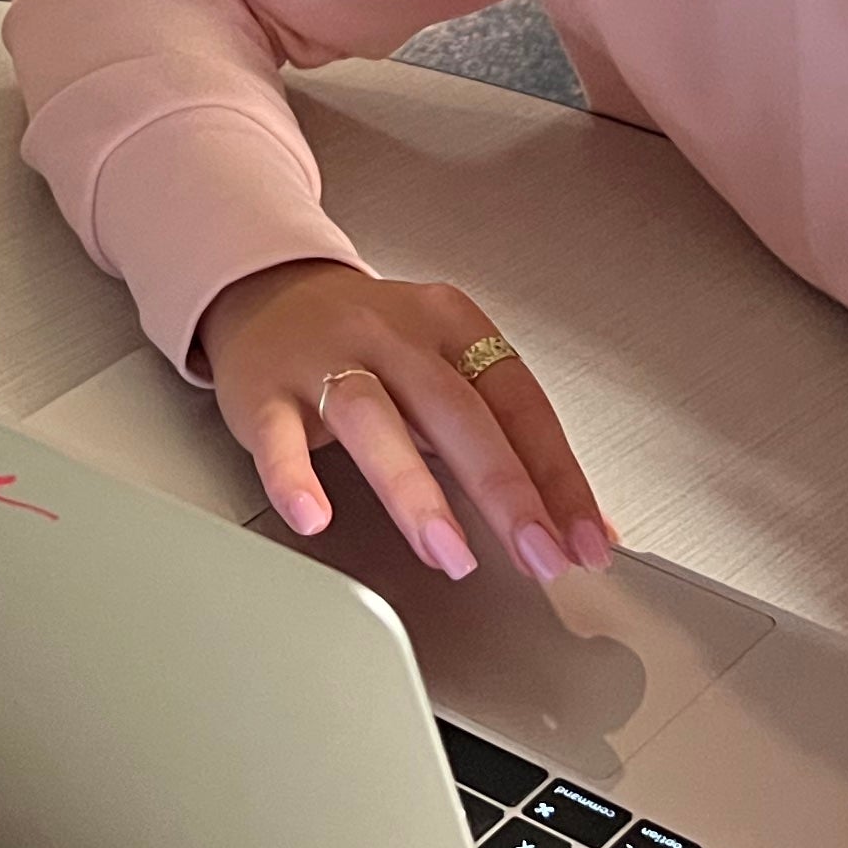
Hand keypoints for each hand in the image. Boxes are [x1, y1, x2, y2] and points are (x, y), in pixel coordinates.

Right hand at [193, 259, 610, 584]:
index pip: (517, 400)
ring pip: (375, 419)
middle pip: (456, 409)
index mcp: (450, 324)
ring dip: (416, 490)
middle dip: (504, 489)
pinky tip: (315, 516)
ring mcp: (325, 358)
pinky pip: (279, 435)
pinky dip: (295, 476)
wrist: (266, 292)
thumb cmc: (369, 344)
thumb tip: (573, 521)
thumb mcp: (442, 369)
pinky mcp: (264, 389)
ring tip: (448, 553)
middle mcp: (392, 334)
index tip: (583, 538)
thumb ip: (501, 438)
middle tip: (536, 555)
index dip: (556, 473)